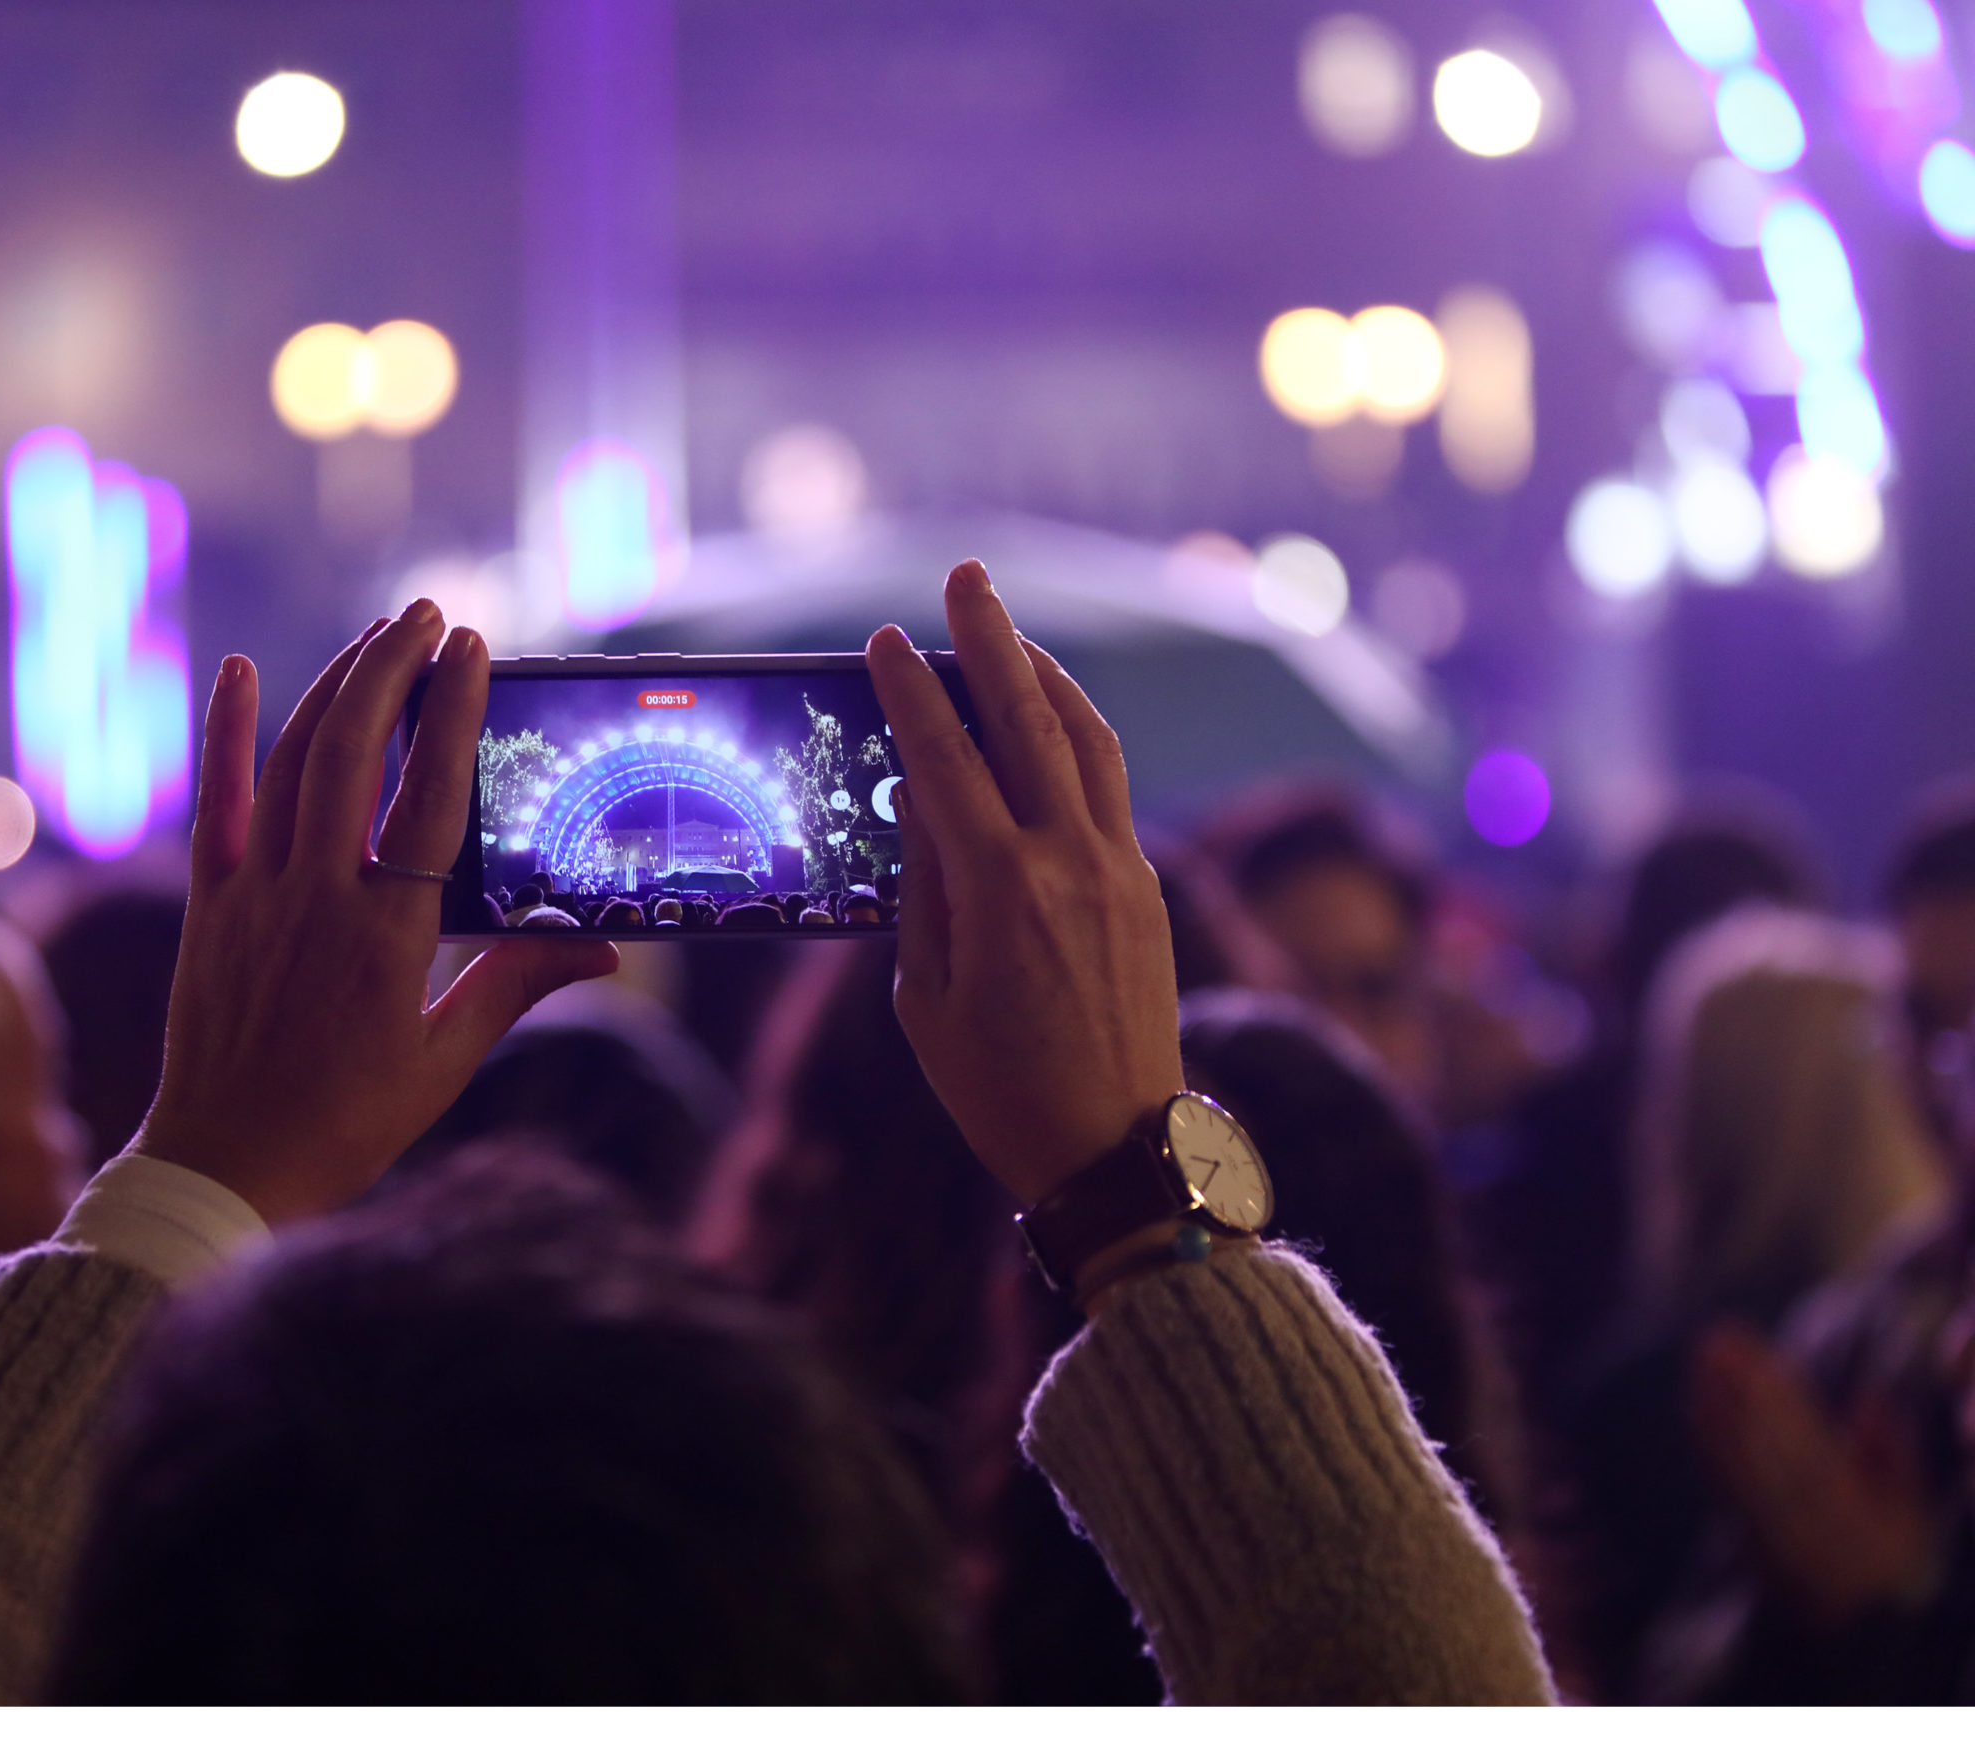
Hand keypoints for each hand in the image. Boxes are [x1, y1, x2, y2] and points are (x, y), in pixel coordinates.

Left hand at [131, 603, 618, 1225]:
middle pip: (352, 753)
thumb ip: (516, 987)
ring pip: (290, 762)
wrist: (223, 1170)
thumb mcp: (445, 1063)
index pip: (429, 797)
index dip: (453, 714)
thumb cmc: (346, 1127)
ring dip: (333, 686)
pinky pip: (216, 802)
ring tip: (376, 635)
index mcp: (388, 938)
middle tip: (428, 615)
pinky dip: (224, 731)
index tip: (472, 647)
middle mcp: (317, 901)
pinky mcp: (206, 908)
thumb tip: (604, 948)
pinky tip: (238, 668)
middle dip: (392, 670)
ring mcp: (254, 898)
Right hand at [865, 560, 1183, 1205]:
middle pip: (1028, 720)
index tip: (884, 642)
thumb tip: (921, 800)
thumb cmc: (999, 1090)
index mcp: (1001, 892)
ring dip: (1047, 676)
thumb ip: (924, 889)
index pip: (947, 760)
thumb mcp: (926, 999)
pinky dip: (1075, 736)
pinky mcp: (1146, 889)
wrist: (1115, 1151)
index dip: (911, 694)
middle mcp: (1069, 863)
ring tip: (1011, 633)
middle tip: (966, 579)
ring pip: (1086, 741)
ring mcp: (1119, 871)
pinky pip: (1108, 786)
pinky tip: (1050, 719)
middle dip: (991, 641)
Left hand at [1690, 1319, 1937, 1627]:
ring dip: (1718, 1406)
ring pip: (1741, 1459)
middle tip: (1717, 1339)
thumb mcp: (1912, 1517)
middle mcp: (1805, 1519)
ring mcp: (1770, 1528)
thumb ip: (1895, 1459)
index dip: (1783, 1397)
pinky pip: (1725, 1484)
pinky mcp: (1746, 1536)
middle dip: (1741, 1390)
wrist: (1855, 1633)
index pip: (1811, 1443)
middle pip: (1766, 1444)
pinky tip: (1696, 1406)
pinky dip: (1710, 1444)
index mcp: (1853, 1512)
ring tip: (1702, 1357)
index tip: (1764, 1356)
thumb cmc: (1894, 1562)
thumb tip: (1872, 1400)